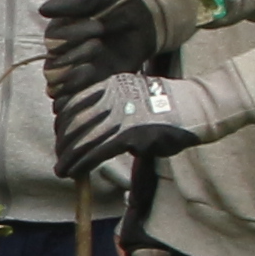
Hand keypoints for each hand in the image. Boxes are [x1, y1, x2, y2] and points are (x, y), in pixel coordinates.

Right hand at [39, 0, 184, 98]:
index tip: (99, 26)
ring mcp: (72, 74)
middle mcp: (59, 55)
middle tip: (99, 44)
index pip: (52, 41)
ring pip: (55, 87)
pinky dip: (75, 100)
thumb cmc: (116, 6)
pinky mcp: (86, 89)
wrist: (142, 24)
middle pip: (51, 68)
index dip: (72, 35)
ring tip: (93, 67)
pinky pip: (67, 103)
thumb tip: (43, 10)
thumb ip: (73, 0)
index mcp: (57, 31)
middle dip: (75, 56)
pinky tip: (95, 87)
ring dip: (73, 79)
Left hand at [51, 66, 228, 179]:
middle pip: (74, 120)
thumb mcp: (134, 94)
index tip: (61, 135)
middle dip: (64, 141)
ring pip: (81, 138)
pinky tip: (73, 172)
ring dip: (68, 156)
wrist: (194, 107)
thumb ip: (113, 106)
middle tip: (60, 156)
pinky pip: (96, 151)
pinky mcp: (129, 135)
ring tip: (62, 168)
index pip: (74, 101)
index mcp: (110, 83)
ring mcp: (119, 115)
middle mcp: (111, 96)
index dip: (63, 121)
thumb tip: (92, 124)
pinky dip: (81, 164)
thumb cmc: (167, 103)